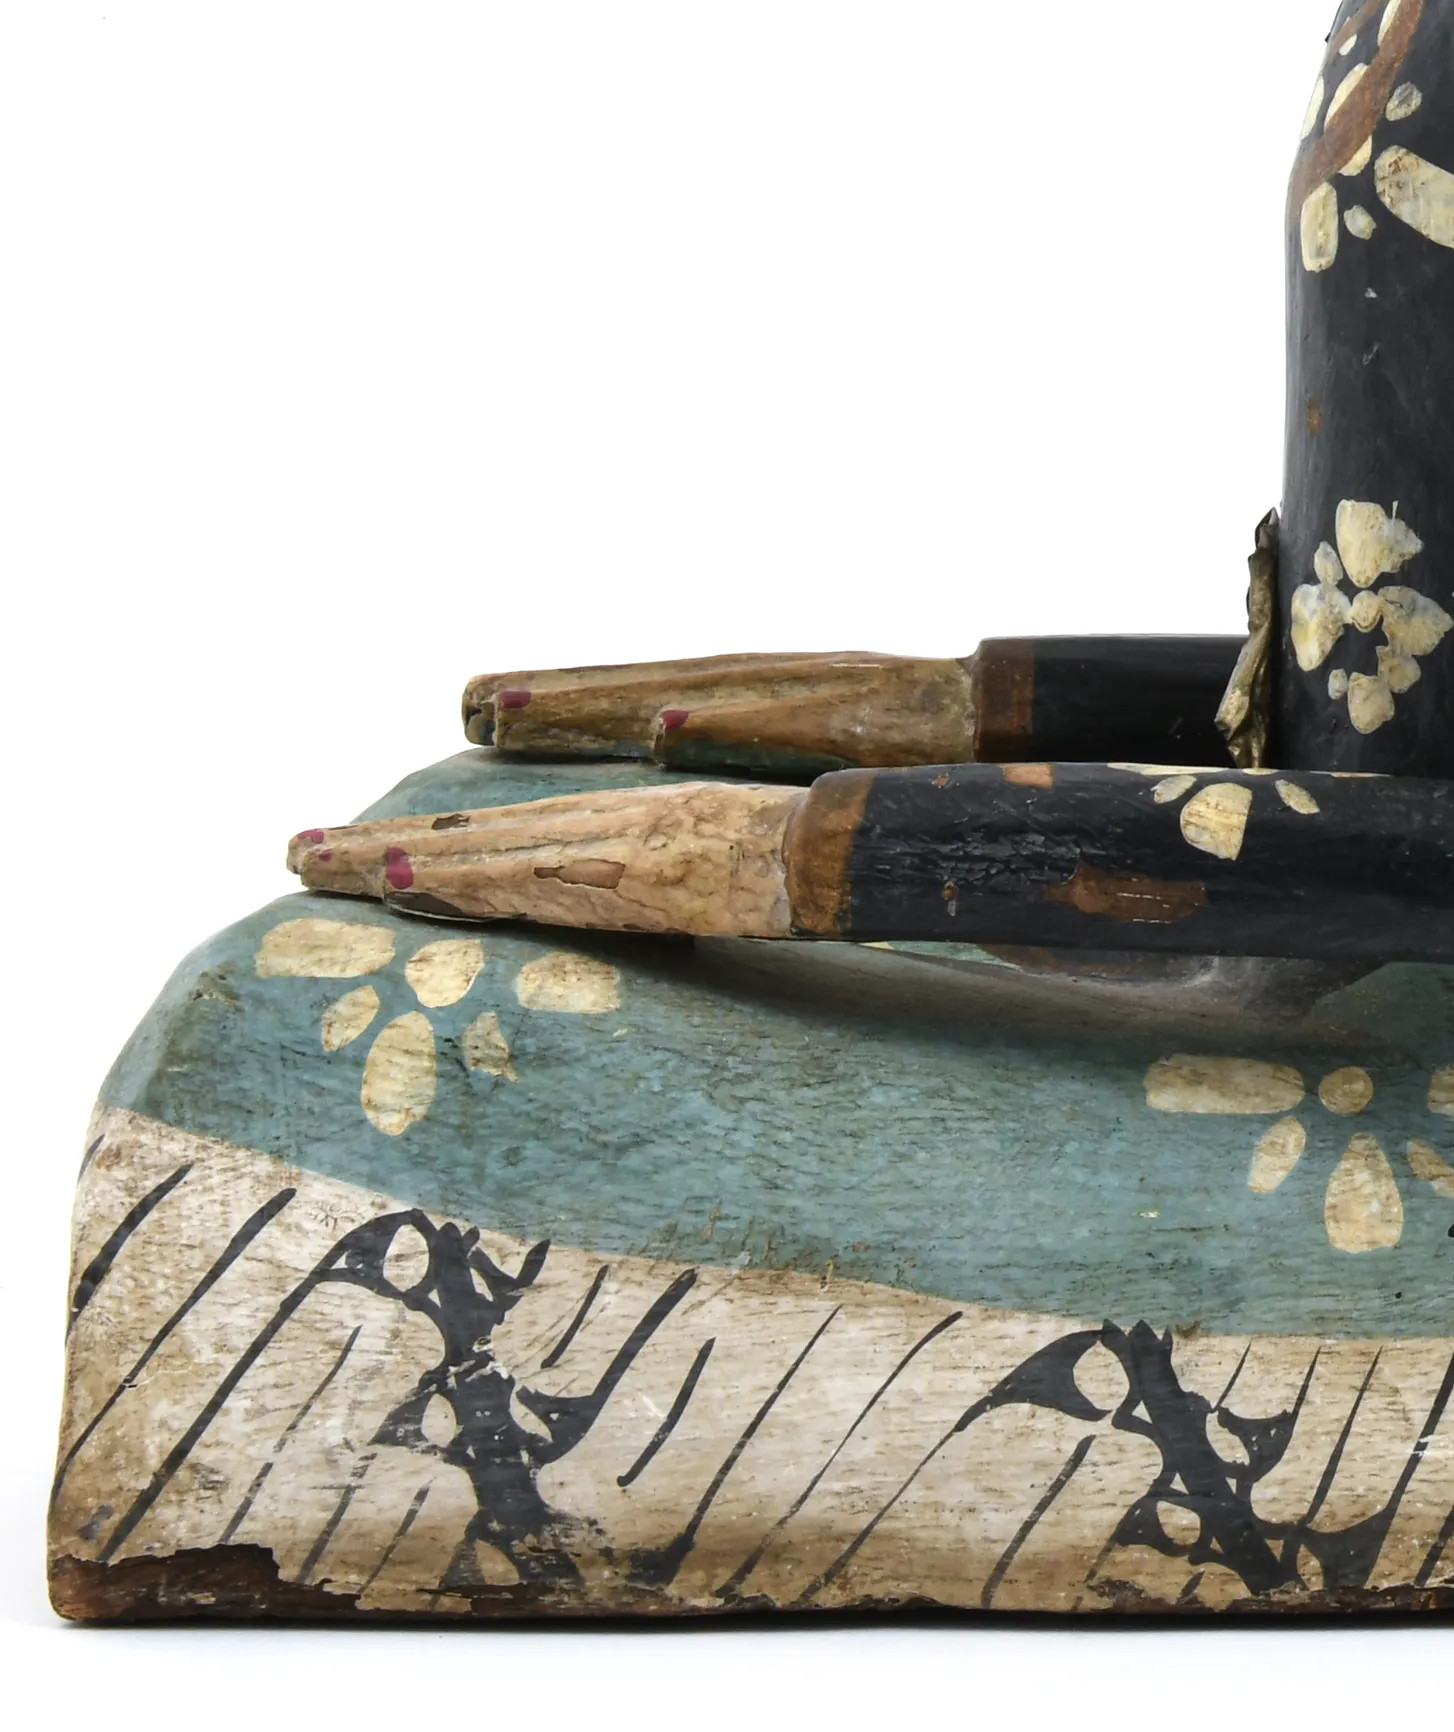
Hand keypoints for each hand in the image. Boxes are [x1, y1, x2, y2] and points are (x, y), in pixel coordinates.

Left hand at [292, 782, 797, 939]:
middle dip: (385, 844)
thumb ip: (697, 885)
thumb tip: (669, 908)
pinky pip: (525, 881)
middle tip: (295, 851)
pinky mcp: (633, 875)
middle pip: (484, 833)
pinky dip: (455, 880)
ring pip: (484, 851)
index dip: (444, 840)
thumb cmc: (836, 865)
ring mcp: (624, 846)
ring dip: (391, 858)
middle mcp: (622, 823)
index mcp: (648, 824)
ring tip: (310, 862)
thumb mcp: (753, 876)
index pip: (523, 833)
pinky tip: (395, 885)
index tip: (372, 851)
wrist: (880, 844)